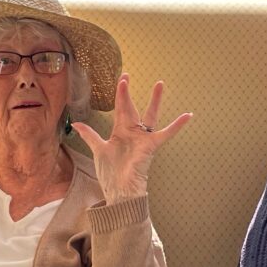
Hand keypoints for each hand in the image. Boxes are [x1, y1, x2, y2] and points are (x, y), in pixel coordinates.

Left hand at [72, 74, 191, 203]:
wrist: (120, 190)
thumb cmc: (111, 173)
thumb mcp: (99, 150)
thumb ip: (90, 136)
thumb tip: (77, 124)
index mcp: (120, 132)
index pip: (120, 108)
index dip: (120, 94)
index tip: (122, 79)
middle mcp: (132, 132)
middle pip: (131, 107)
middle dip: (127, 92)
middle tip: (127, 75)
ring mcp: (142, 138)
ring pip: (150, 115)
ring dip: (155, 100)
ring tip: (160, 84)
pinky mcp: (150, 146)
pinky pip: (166, 133)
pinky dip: (177, 126)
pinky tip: (188, 116)